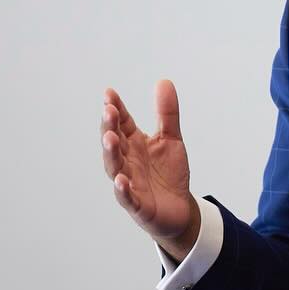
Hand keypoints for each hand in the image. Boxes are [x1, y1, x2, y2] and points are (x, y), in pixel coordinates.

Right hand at [101, 80, 199, 260]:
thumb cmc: (169, 173)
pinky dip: (123, 190)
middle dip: (110, 127)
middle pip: (114, 142)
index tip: (109, 93)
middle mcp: (127, 161)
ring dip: (111, 153)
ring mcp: (129, 183)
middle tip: (109, 111)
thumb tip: (164, 81)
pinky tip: (121, 180)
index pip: (121, 123)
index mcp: (133, 144)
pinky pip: (127, 197)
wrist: (180, 208)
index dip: (115, 109)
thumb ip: (167, 113)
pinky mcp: (137, 205)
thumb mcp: (171, 139)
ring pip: (115, 167)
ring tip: (110, 138)